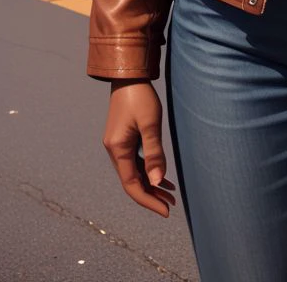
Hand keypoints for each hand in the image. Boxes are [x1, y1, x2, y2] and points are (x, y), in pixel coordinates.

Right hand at [102, 79, 176, 217]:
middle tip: (172, 204)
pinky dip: (147, 170)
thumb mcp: (150, 124)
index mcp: (118, 149)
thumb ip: (154, 153)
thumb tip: (156, 181)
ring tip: (171, 193)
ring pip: (134, 173)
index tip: (166, 211)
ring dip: (151, 184)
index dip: (148, 200)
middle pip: (132, 181)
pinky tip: (162, 176)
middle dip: (152, 195)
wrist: (128, 74)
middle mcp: (114, 150)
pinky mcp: (123, 138)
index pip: (132, 185)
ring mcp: (118, 144)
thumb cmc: (140, 96)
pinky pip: (135, 162)